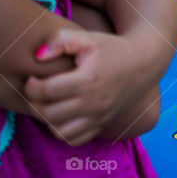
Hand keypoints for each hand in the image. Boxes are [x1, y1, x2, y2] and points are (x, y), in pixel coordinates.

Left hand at [24, 28, 152, 145]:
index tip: (33, 78)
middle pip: (49, 113)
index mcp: (88, 80)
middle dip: (34, 103)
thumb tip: (38, 56)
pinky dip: (62, 132)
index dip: (31, 86)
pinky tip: (61, 117)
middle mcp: (94, 103)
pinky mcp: (103, 123)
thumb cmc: (113, 48)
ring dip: (46, 120)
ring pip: (60, 131)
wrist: (144, 63)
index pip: (47, 91)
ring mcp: (99, 116)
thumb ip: (59, 40)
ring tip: (47, 105)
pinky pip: (75, 140)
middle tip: (36, 91)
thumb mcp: (88, 37)